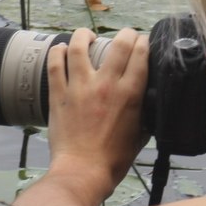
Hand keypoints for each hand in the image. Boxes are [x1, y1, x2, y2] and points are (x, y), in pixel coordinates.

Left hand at [43, 28, 148, 204]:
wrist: (83, 171)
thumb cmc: (113, 160)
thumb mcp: (141, 136)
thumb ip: (145, 116)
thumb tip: (149, 106)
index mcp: (130, 94)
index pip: (140, 54)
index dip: (143, 42)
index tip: (143, 42)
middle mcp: (107, 85)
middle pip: (118, 44)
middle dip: (124, 34)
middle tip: (124, 36)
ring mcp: (80, 87)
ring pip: (80, 47)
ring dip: (84, 36)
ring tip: (87, 35)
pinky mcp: (59, 94)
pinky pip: (55, 65)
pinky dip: (57, 52)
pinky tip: (60, 48)